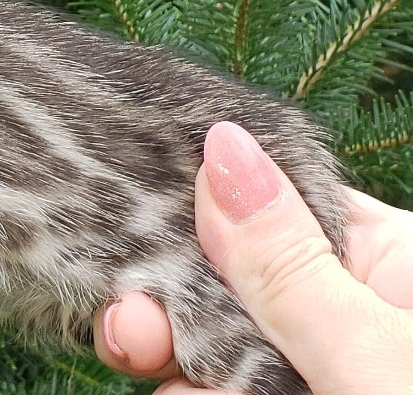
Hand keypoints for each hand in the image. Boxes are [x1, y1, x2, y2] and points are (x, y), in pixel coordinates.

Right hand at [94, 121, 412, 392]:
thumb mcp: (365, 345)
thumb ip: (282, 259)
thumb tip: (219, 142)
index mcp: (388, 257)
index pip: (267, 201)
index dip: (189, 208)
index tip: (126, 222)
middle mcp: (345, 302)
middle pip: (223, 272)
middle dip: (164, 293)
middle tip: (128, 327)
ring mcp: (310, 355)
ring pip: (207, 334)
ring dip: (168, 352)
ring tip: (151, 367)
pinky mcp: (276, 391)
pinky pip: (211, 380)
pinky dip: (187, 389)